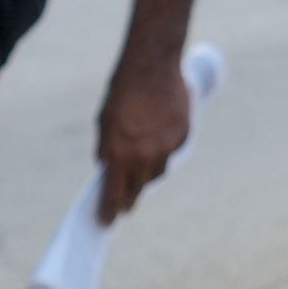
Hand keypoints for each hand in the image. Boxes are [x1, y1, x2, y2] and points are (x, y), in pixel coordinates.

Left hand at [95, 43, 192, 221]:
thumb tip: (110, 170)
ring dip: (147, 174)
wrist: (152, 65)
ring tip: (140, 168)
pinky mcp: (182, 136)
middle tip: (124, 206)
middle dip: (129, 199)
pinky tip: (157, 138)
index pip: (113, 195)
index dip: (108, 212)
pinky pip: (170, 153)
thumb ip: (108, 150)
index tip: (105, 223)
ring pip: (157, 172)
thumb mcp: (105, 123)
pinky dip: (162, 152)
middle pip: (138, 189)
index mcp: (121, 154)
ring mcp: (167, 147)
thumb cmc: (122, 92)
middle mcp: (146, 156)